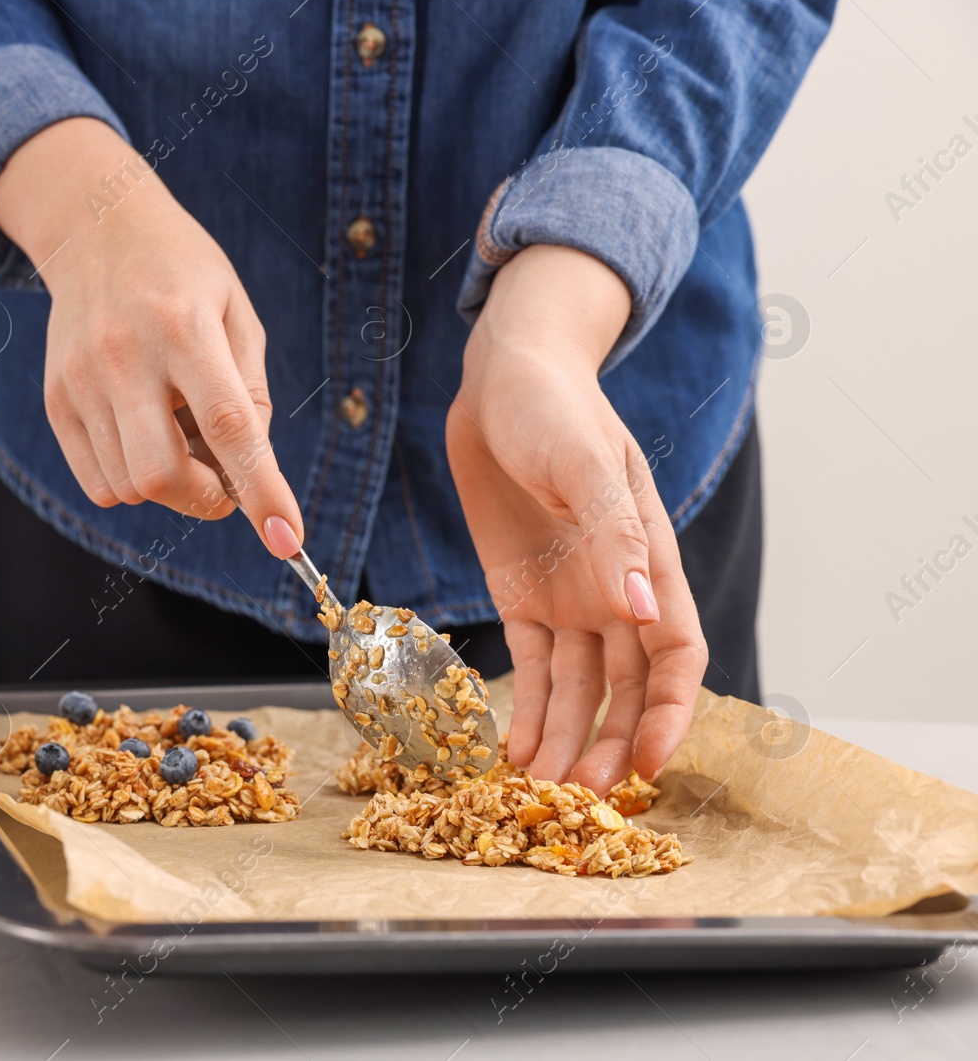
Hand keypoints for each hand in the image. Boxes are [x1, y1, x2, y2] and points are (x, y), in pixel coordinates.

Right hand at [0, 118, 303, 557]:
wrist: (95, 228)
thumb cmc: (184, 275)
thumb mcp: (236, 313)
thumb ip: (250, 392)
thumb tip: (248, 474)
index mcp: (184, 326)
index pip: (228, 425)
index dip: (261, 489)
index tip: (288, 537)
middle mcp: (124, 354)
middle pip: (161, 473)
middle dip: (205, 500)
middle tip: (224, 483)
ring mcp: (81, 379)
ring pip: (129, 486)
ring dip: (170, 487)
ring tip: (178, 434)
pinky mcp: (56, 400)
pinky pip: (98, 484)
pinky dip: (131, 483)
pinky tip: (145, 437)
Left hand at [446, 245, 708, 792]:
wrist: (500, 379)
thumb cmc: (554, 407)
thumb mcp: (582, 462)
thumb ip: (611, 536)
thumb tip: (643, 613)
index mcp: (648, 558)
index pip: (676, 653)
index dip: (668, 710)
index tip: (649, 760)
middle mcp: (616, 588)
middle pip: (627, 686)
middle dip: (612, 742)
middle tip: (583, 797)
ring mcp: (569, 595)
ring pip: (579, 687)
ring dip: (568, 737)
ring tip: (544, 789)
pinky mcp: (522, 595)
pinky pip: (531, 665)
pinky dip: (527, 708)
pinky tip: (516, 750)